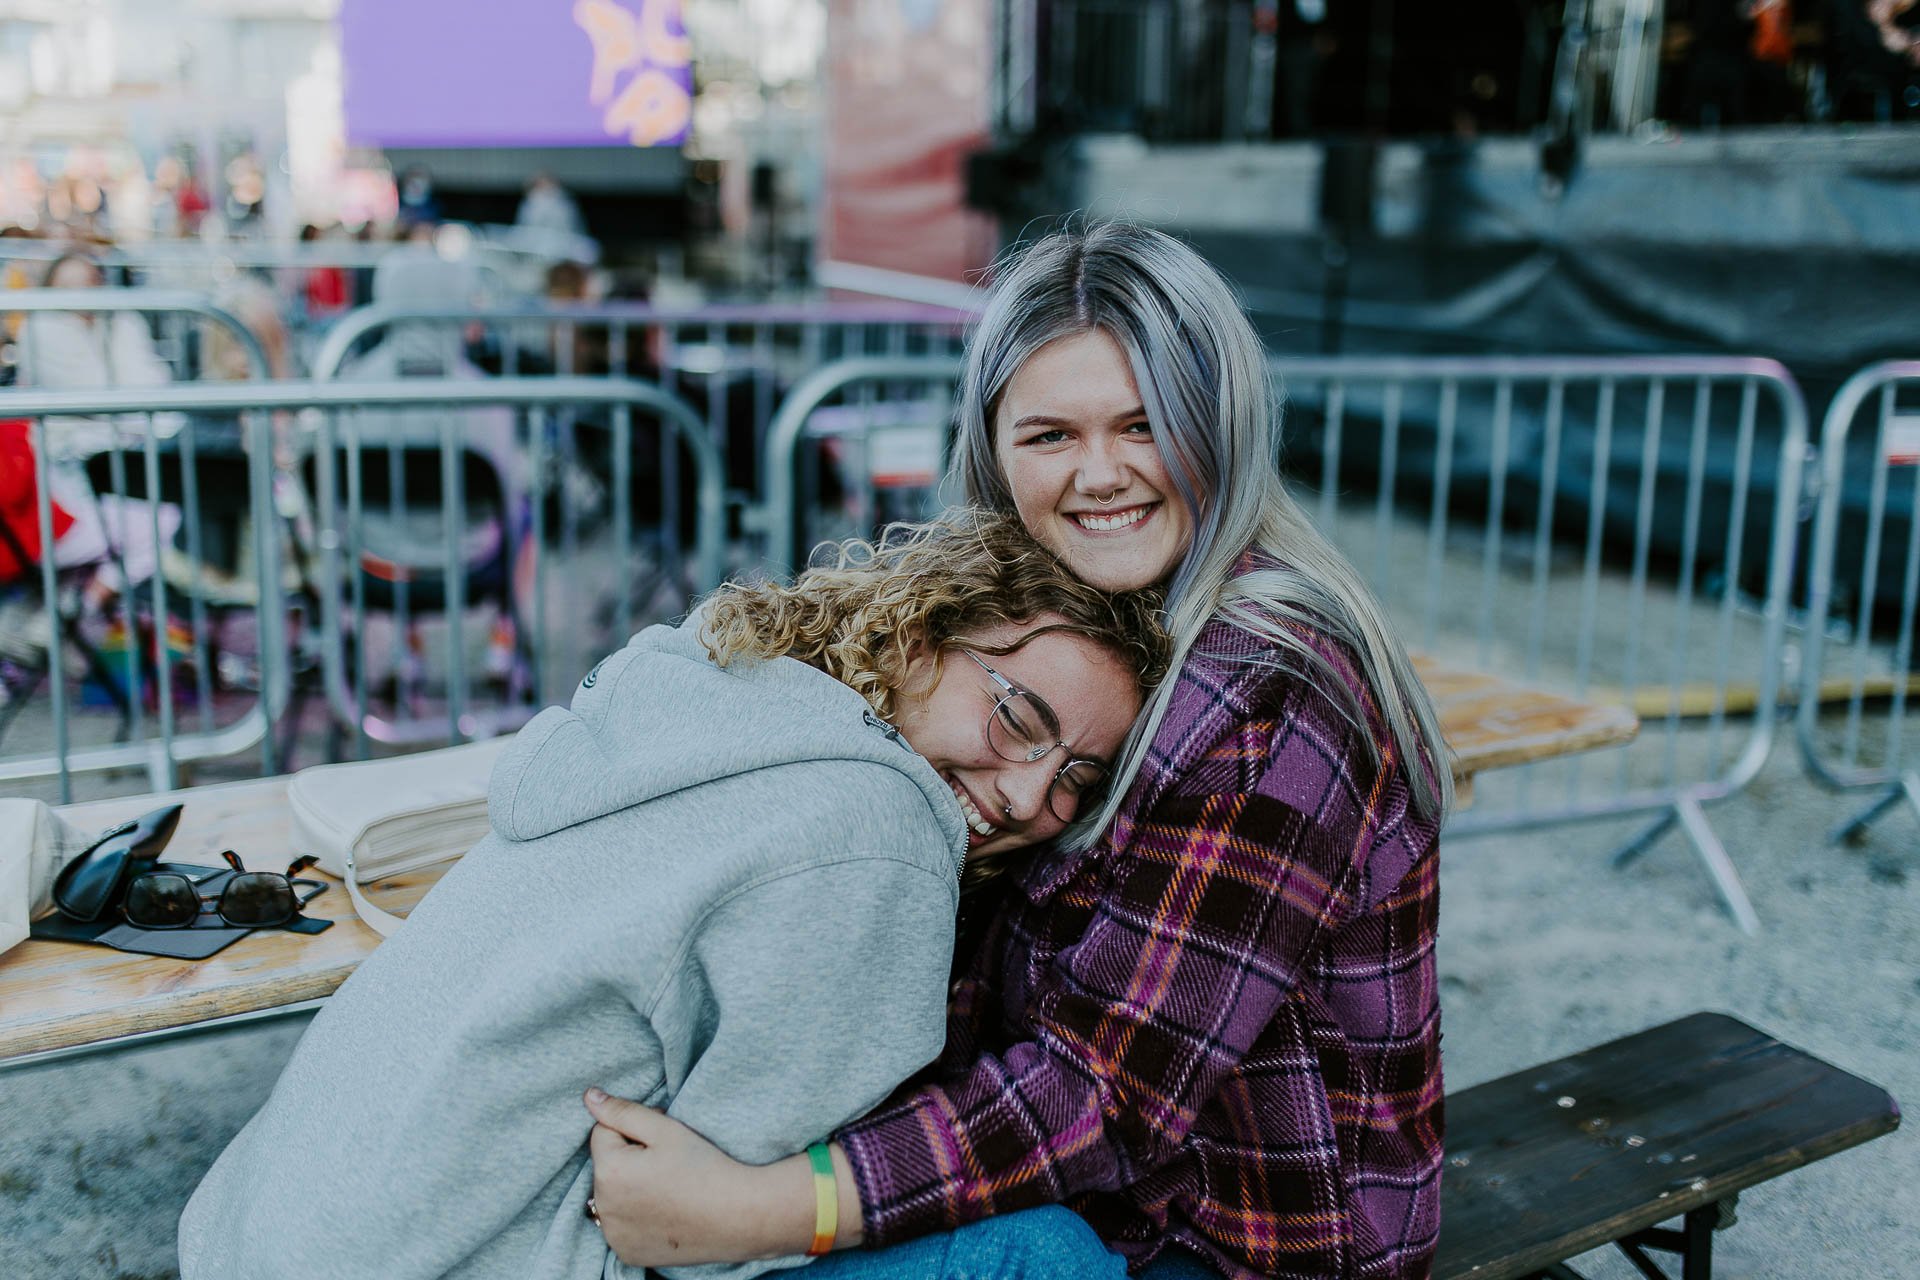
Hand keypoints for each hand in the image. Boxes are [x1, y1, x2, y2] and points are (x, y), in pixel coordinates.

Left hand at [584, 1088, 811, 1265]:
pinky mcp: (627, 1253)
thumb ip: (622, 1111)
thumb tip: (589, 1096)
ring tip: (667, 1189)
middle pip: (606, 1166)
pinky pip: (621, 1225)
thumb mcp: (665, 1129)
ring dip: (628, 1189)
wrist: (738, 1216)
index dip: (633, 1131)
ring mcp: (614, 1235)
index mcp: (609, 1171)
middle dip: (627, 1159)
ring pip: (611, 1196)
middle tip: (667, 1166)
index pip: (602, 1133)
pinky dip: (635, 1218)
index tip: (662, 1143)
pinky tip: (663, 1213)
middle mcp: (604, 1207)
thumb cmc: (704, 1167)